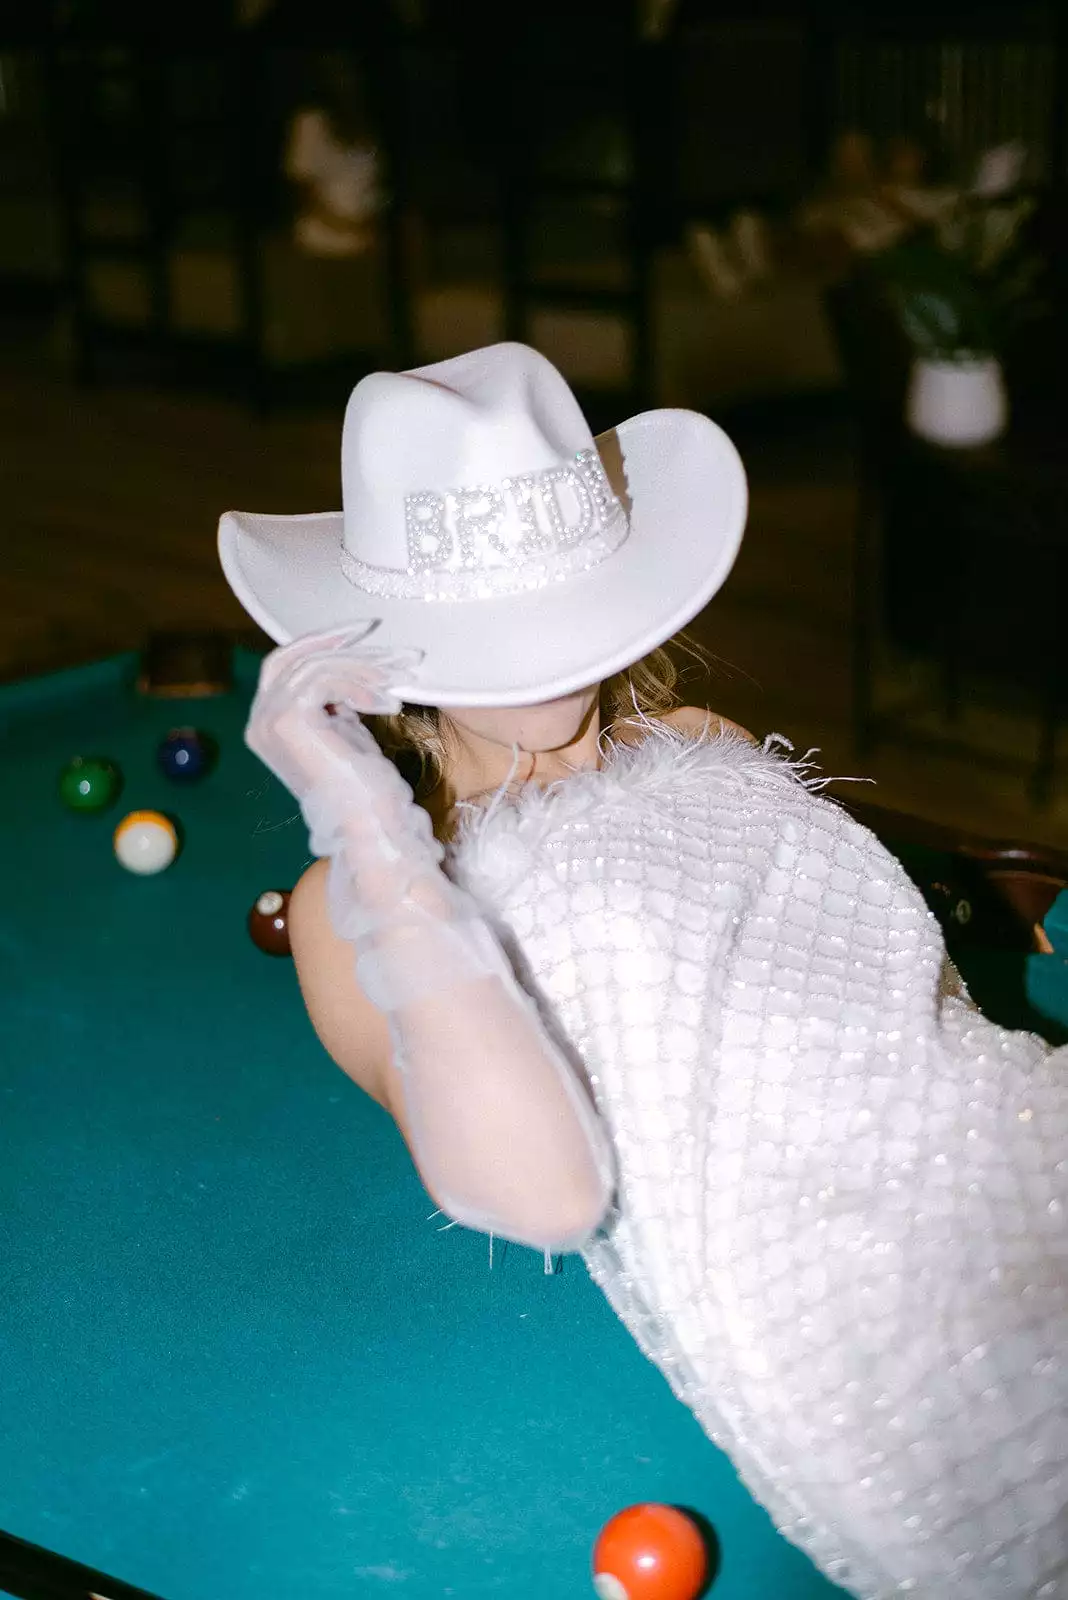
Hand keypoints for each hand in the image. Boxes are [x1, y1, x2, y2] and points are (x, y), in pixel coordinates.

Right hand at [246, 625, 422, 812]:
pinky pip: (324, 679)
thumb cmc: (366, 786)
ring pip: (314, 665)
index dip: (321, 643)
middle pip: (292, 656)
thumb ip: (335, 699)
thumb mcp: (346, 729)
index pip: (285, 663)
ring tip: (399, 678)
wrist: (370, 825)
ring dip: (363, 666)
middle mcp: (259, 721)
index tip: (364, 633)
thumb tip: (349, 663)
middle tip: (380, 634)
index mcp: (267, 723)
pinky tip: (388, 705)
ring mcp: (268, 721)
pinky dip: (360, 685)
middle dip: (337, 641)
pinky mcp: (288, 720)